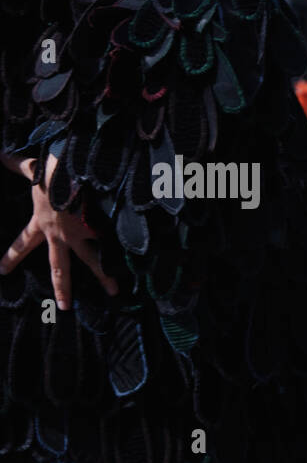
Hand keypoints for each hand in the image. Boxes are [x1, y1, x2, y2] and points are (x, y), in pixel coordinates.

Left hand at [0, 154, 117, 309]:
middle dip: (62, 288)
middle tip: (64, 307)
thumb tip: (0, 154)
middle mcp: (62, 235)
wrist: (77, 171)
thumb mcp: (35, 170)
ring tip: (115, 292)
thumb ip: (21, 166)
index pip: (22, 244)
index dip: (11, 257)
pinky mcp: (102, 228)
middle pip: (60, 267)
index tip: (1, 271)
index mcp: (42, 223)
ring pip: (93, 261)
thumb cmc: (53, 171)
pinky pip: (113, 244)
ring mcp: (84, 234)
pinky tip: (137, 268)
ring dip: (106, 278)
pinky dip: (125, 254)